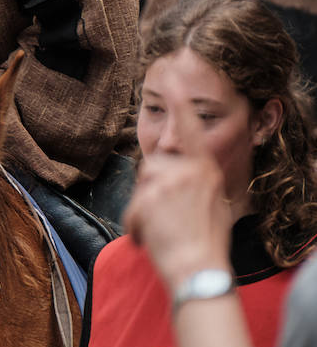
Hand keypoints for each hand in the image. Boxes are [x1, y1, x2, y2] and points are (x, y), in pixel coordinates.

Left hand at [124, 115, 232, 288]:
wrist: (199, 268)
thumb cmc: (207, 243)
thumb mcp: (214, 205)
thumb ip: (196, 184)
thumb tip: (180, 177)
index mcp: (207, 170)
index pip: (192, 130)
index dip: (180, 103)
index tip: (171, 78)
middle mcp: (189, 170)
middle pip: (153, 164)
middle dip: (152, 188)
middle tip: (164, 216)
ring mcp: (169, 181)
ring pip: (142, 183)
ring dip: (142, 207)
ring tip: (159, 229)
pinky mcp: (151, 196)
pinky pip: (133, 207)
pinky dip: (135, 225)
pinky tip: (148, 239)